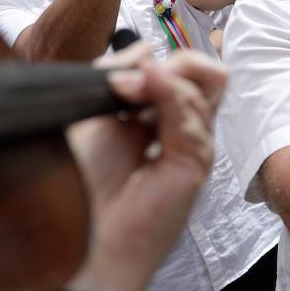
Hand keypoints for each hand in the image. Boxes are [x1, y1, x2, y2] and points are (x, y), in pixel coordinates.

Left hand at [66, 46, 224, 290]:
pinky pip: (190, 110)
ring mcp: (195, 144)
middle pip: (206, 72)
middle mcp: (186, 130)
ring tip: (119, 86)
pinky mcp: (195, 160)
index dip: (157, 60)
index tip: (117, 72)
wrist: (83, 241)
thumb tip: (146, 49)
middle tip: (128, 74)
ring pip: (205, 83)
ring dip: (158, 74)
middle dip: (172, 60)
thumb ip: (119, 79)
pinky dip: (165, 90)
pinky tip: (134, 89)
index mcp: (163, 119)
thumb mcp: (95, 117)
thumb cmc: (85, 188)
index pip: (185, 70)